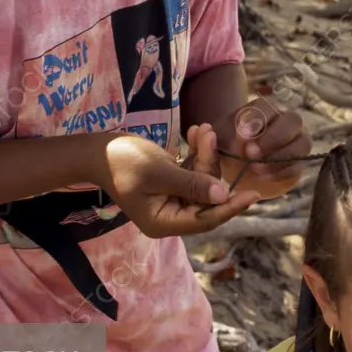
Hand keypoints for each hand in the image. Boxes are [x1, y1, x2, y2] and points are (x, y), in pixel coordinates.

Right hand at [93, 130, 260, 237]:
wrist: (97, 150)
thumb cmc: (123, 161)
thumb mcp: (158, 171)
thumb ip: (191, 183)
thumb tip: (223, 194)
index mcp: (164, 222)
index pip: (205, 220)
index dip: (230, 208)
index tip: (253, 194)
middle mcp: (170, 216)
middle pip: (206, 198)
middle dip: (211, 166)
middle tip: (210, 135)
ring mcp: (171, 200)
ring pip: (202, 182)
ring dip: (204, 155)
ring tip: (203, 129)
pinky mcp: (171, 185)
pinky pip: (192, 172)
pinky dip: (196, 154)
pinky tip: (196, 132)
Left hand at [213, 97, 311, 200]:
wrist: (238, 172)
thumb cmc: (229, 148)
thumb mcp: (220, 142)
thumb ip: (220, 137)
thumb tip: (215, 131)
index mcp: (264, 108)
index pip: (268, 106)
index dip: (257, 119)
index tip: (241, 134)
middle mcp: (286, 120)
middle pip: (293, 120)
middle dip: (272, 137)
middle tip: (251, 153)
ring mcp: (298, 140)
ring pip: (302, 143)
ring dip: (279, 157)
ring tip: (256, 169)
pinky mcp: (300, 162)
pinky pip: (299, 165)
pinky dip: (281, 172)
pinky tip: (263, 178)